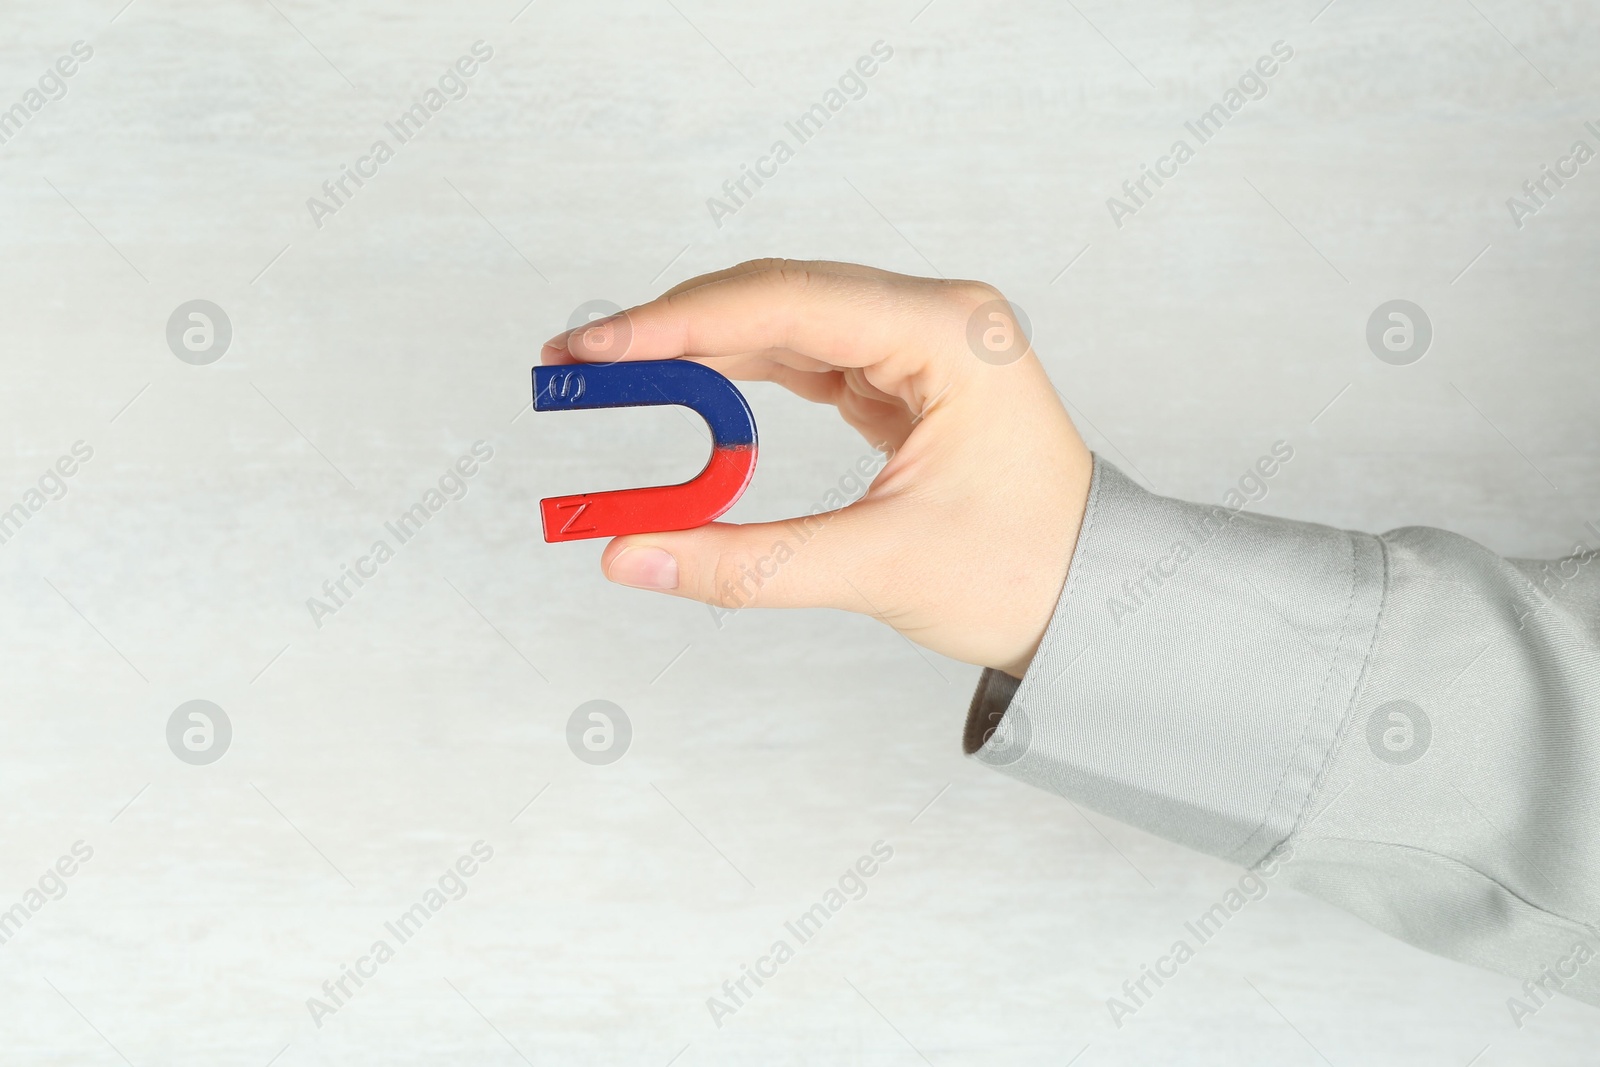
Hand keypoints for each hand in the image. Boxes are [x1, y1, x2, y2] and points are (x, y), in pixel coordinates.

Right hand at [541, 260, 1093, 678]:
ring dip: (700, 345)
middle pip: (779, 294)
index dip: (680, 322)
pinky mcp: (901, 375)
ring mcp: (919, 341)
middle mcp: (936, 317)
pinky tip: (683, 385)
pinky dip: (739, 373)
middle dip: (675, 326)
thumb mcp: (880, 569)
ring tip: (614, 370)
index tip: (597, 347)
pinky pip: (804, 356)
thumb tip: (626, 554)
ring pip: (785, 319)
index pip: (790, 304)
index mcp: (951, 335)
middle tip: (579, 357)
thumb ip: (745, 564)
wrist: (1092, 600)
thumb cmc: (1023, 575)